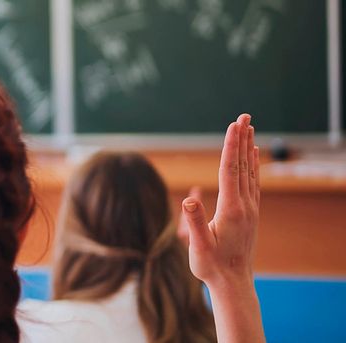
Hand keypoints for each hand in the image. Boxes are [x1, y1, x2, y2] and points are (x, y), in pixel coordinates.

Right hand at [179, 114, 259, 288]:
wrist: (233, 282)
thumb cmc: (211, 266)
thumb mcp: (198, 246)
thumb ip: (195, 223)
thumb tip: (190, 200)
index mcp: (231, 209)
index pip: (230, 170)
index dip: (231, 146)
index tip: (234, 125)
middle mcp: (244, 205)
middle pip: (243, 165)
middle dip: (242, 139)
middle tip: (245, 116)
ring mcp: (250, 209)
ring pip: (250, 171)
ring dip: (248, 148)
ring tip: (249, 129)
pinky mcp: (250, 213)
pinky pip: (253, 182)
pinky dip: (252, 164)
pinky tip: (253, 156)